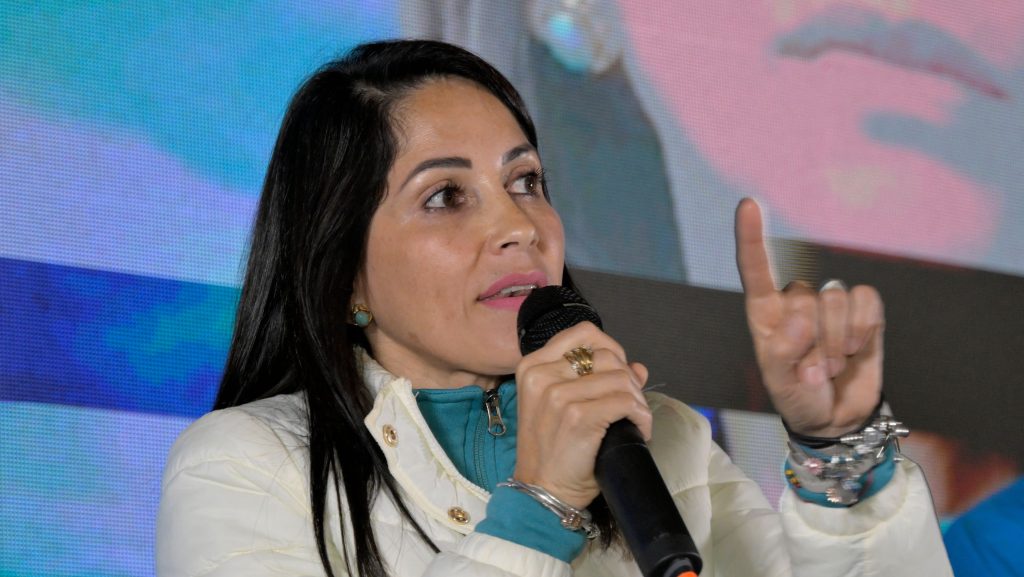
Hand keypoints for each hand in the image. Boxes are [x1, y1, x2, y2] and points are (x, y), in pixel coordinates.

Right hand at [513, 322, 651, 508]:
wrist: (542, 492)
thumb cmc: (552, 452)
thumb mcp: (563, 407)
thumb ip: (596, 380)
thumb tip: (638, 367)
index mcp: (532, 366)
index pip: (584, 333)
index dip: (610, 349)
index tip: (617, 373)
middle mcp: (541, 375)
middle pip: (607, 354)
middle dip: (628, 378)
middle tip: (630, 403)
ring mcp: (558, 395)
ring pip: (621, 377)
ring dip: (638, 400)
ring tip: (635, 419)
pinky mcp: (578, 415)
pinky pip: (626, 402)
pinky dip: (642, 416)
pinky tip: (639, 429)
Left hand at [735, 198, 883, 437]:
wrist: (837, 418)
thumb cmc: (798, 396)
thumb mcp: (779, 382)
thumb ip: (781, 352)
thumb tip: (800, 318)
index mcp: (765, 312)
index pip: (755, 269)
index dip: (751, 237)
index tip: (748, 204)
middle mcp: (796, 301)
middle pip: (804, 294)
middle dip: (812, 341)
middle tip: (811, 371)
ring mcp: (830, 305)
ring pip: (836, 297)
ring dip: (837, 341)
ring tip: (831, 367)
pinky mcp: (863, 311)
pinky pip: (867, 299)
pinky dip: (864, 327)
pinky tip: (857, 348)